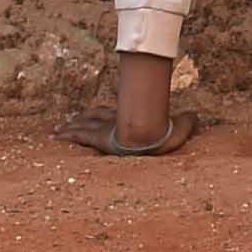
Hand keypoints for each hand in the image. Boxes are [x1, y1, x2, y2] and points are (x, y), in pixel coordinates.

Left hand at [61, 102, 199, 158]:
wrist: (149, 137)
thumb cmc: (165, 135)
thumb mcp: (181, 129)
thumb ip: (187, 122)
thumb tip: (196, 115)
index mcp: (133, 120)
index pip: (118, 114)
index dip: (107, 113)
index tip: (102, 113)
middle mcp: (116, 121)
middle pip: (96, 116)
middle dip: (86, 117)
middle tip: (75, 120)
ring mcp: (104, 128)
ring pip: (84, 123)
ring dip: (73, 125)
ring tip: (60, 130)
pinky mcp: (97, 138)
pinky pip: (77, 135)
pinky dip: (66, 134)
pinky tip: (55, 136)